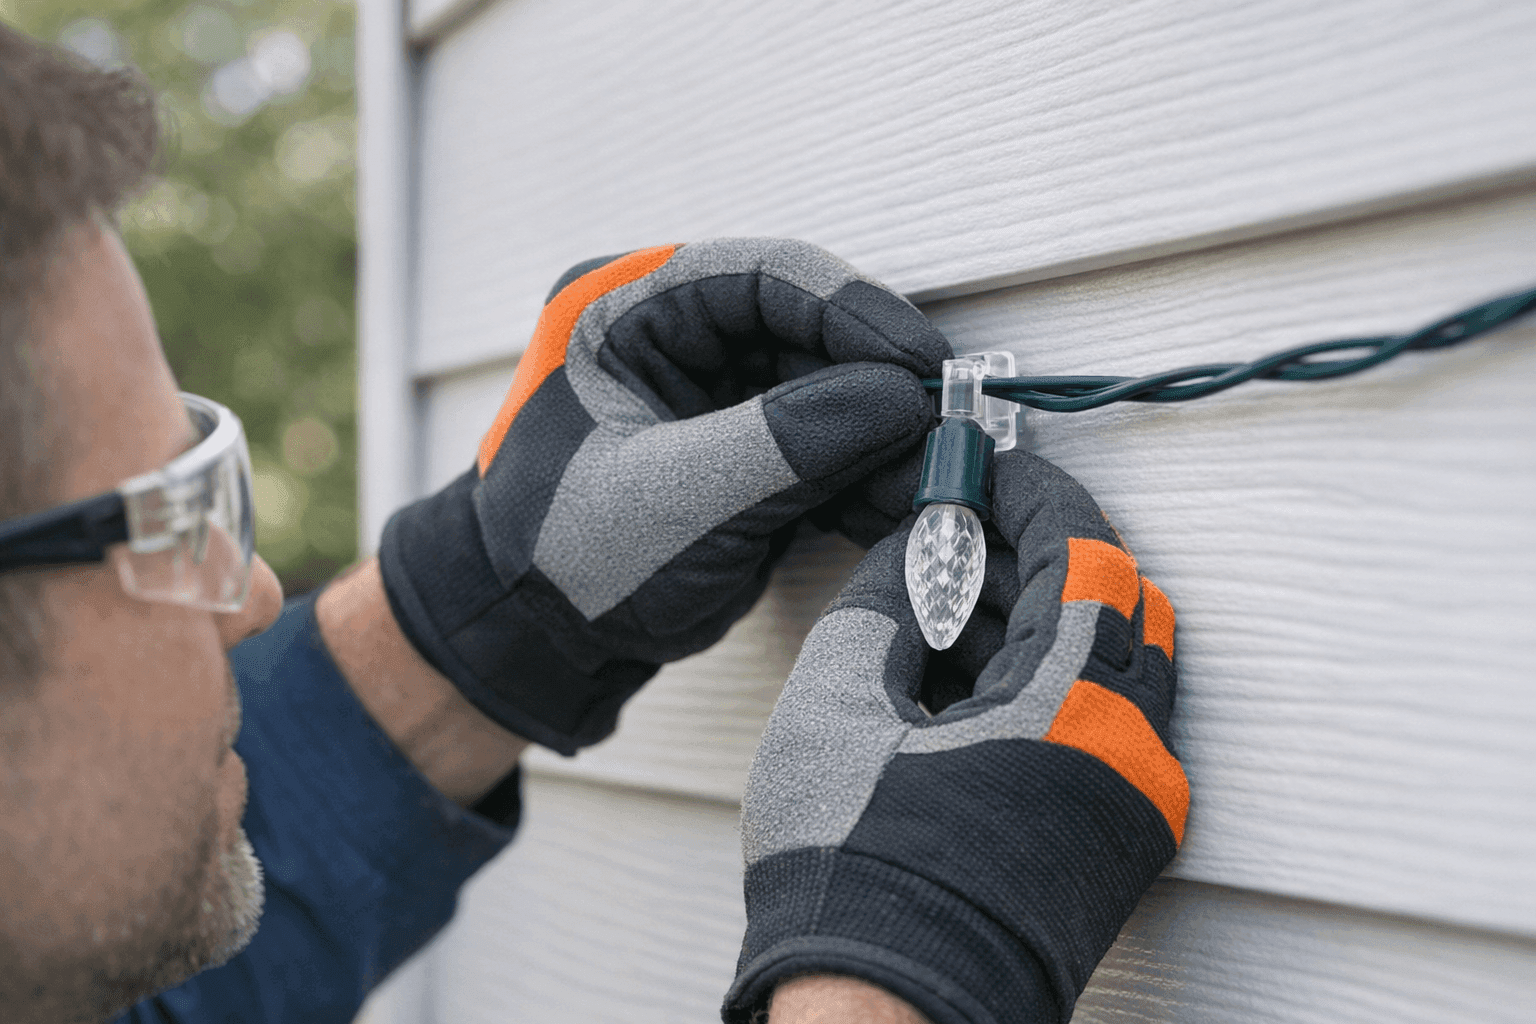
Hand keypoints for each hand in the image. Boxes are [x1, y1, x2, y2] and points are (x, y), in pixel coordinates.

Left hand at [380, 238, 949, 753]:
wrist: (532, 643)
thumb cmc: (565, 561)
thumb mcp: (674, 498)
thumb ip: (786, 442)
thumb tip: (900, 398)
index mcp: (626, 310)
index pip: (760, 277)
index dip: (850, 310)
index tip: (918, 361)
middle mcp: (675, 337)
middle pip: (806, 332)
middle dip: (876, 384)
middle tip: (942, 427)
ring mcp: (716, 398)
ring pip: (826, 391)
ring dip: (881, 437)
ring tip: (932, 480)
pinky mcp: (746, 454)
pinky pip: (822, 445)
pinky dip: (864, 476)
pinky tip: (905, 505)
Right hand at [726, 451, 1186, 1023]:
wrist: (886, 1011)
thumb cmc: (854, 880)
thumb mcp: (836, 707)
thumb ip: (883, 604)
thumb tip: (916, 556)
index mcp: (1070, 710)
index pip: (1087, 555)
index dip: (1035, 498)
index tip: (993, 470)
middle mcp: (1129, 750)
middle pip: (1113, 602)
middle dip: (1037, 551)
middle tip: (960, 533)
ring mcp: (1131, 796)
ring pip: (1109, 659)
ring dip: (1038, 613)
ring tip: (946, 603)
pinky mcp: (1115, 831)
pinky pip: (1100, 716)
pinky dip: (1044, 674)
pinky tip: (965, 670)